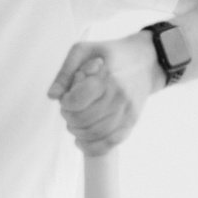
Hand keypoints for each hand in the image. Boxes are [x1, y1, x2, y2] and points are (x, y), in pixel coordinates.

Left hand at [48, 33, 158, 153]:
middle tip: (68, 111)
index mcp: (106, 78)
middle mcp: (119, 98)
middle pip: (83, 120)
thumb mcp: (85, 50)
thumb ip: (65, 72)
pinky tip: (81, 141)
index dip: (65, 103)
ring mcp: (127, 112)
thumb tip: (52, 96)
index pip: (77, 102)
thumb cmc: (111, 54)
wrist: (146, 61)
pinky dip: (92, 147)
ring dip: (77, 133)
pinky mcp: (131, 123)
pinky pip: (110, 144)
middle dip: (69, 118)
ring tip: (74, 123)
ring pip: (95, 134)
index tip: (66, 98)